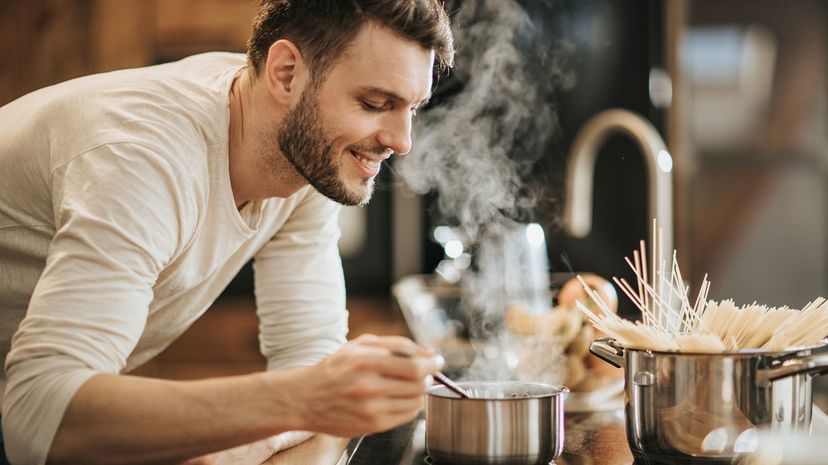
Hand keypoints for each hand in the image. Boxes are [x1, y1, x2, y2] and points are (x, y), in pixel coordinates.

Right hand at [282, 334, 441, 436]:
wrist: (306, 398)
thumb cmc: (335, 368)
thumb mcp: (360, 345)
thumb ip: (396, 344)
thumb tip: (428, 352)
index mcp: (365, 362)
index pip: (414, 366)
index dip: (432, 364)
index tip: (437, 361)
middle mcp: (368, 387)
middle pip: (419, 384)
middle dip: (428, 377)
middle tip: (426, 373)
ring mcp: (371, 409)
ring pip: (415, 401)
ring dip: (419, 391)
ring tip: (408, 384)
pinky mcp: (372, 426)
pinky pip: (406, 416)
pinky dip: (410, 405)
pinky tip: (398, 397)